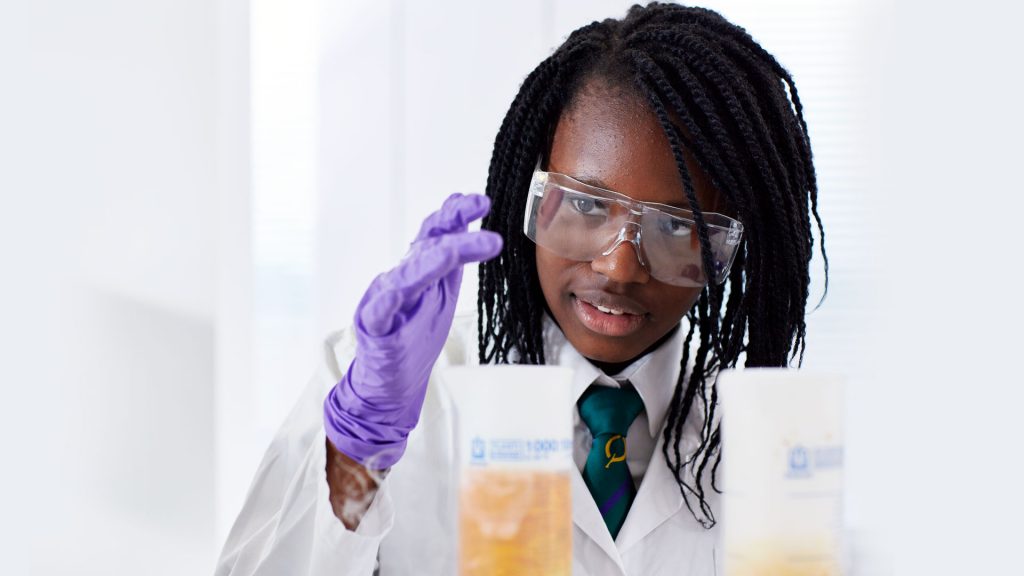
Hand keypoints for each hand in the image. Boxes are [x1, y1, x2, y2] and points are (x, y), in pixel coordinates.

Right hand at [324, 193, 501, 468]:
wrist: (390, 381)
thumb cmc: (414, 334)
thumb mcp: (441, 291)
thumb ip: (452, 259)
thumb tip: (469, 224)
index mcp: (421, 269)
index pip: (439, 233)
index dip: (457, 213)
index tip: (482, 201)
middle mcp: (403, 276)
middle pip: (428, 246)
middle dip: (454, 230)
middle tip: (486, 224)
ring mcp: (386, 300)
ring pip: (408, 275)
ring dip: (430, 262)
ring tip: (452, 252)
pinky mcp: (375, 328)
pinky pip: (379, 312)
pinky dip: (386, 301)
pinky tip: (394, 292)